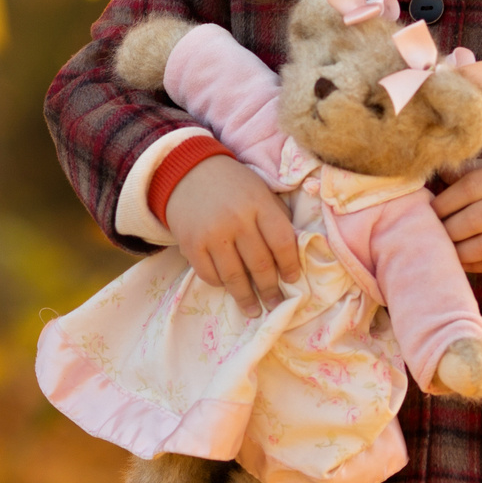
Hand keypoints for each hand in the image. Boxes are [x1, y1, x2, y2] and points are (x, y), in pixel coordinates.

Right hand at [166, 157, 302, 317]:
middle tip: (276, 304)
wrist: (186, 172)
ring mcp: (211, 233)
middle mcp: (236, 219)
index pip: (282, 242)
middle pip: (259, 264)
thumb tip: (294, 254)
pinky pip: (209, 275)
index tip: (293, 280)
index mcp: (258, 204)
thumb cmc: (232, 185)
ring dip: (246, 297)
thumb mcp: (260, 191)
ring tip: (254, 310)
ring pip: (234, 276)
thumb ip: (277, 217)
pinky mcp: (190, 244)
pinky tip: (228, 287)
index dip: (290, 265)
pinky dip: (220, 284)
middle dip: (270, 289)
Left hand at [433, 153, 481, 274]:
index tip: (425, 211)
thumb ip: (475, 171)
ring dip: (458, 252)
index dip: (443, 202)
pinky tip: (461, 263)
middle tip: (425, 236)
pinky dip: (478, 265)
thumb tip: (439, 172)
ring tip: (439, 252)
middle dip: (445, 231)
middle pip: (473, 220)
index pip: (468, 188)